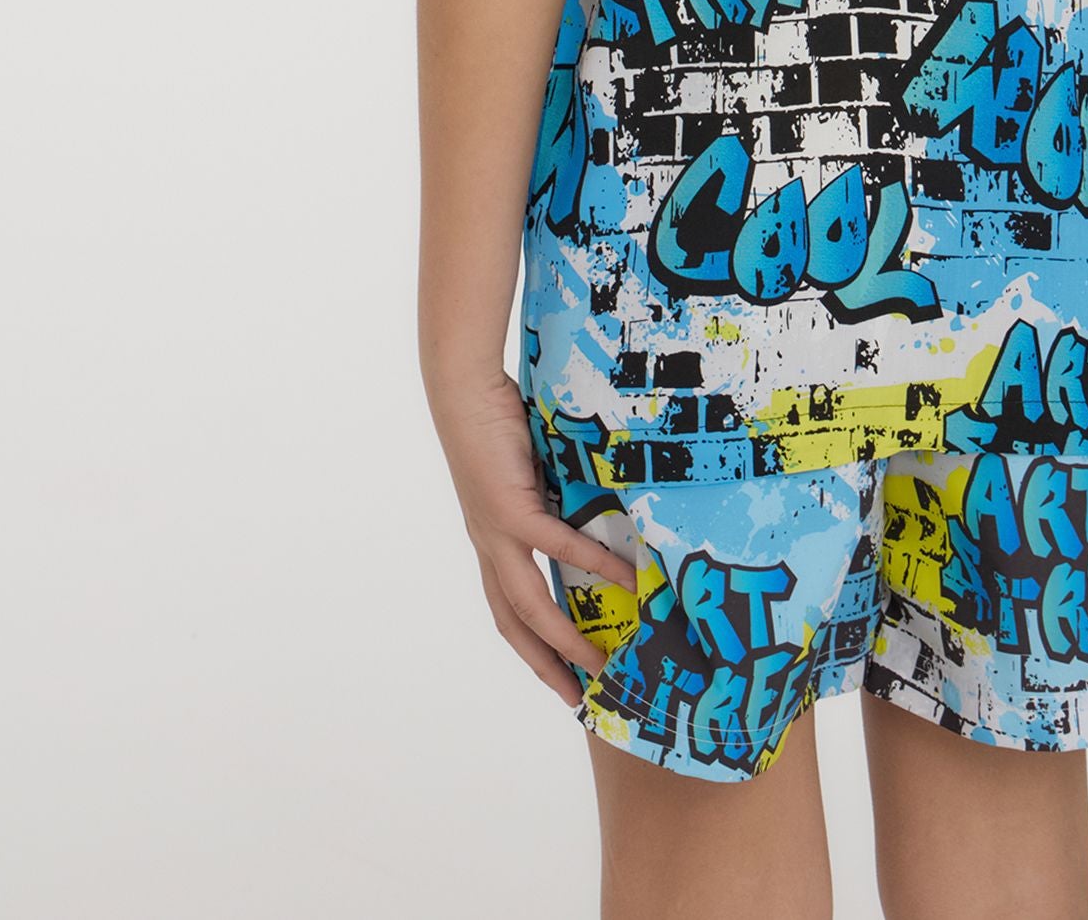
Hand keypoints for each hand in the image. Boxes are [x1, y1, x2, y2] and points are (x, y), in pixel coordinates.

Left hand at [429, 374, 632, 705]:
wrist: (463, 390)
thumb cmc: (496, 421)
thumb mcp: (531, 472)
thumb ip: (555, 499)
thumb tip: (598, 510)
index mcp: (491, 542)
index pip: (509, 611)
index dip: (533, 649)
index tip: (563, 678)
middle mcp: (489, 546)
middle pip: (514, 624)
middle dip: (546, 665)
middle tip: (580, 697)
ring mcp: (495, 532)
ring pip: (528, 604)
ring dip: (564, 638)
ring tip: (601, 661)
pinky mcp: (509, 508)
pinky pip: (556, 546)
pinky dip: (591, 565)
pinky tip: (624, 579)